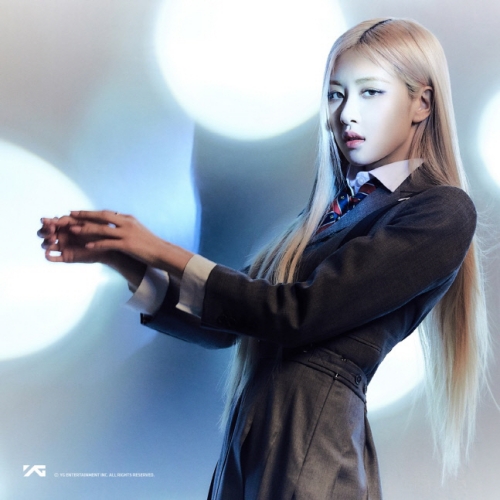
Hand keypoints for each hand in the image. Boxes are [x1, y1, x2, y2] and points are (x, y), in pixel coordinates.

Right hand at [38, 215, 113, 264]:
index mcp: (65, 225)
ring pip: (46, 244)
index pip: (51, 222)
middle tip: (51, 232)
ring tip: (52, 240)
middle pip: (44, 233)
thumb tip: (67, 213)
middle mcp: (61, 234)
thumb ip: (80, 218)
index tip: (49, 222)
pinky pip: (53, 258)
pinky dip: (48, 256)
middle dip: (44, 231)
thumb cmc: (101, 231)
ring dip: (45, 242)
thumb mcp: (91, 222)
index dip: (48, 222)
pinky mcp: (66, 256)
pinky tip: (48, 254)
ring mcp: (63, 246)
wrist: (109, 246)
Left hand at [67, 211, 192, 277]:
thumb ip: (125, 228)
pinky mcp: (128, 245)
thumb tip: (115, 226)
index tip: (78, 212)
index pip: (106, 213)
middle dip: (85, 215)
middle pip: (102, 216)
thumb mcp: (137, 232)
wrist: (162, 252)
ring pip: (103, 229)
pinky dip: (97, 244)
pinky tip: (86, 247)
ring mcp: (127, 233)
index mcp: (128, 219)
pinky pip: (109, 243)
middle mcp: (126, 223)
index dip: (91, 213)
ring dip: (87, 229)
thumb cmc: (150, 244)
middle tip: (71, 214)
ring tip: (73, 230)